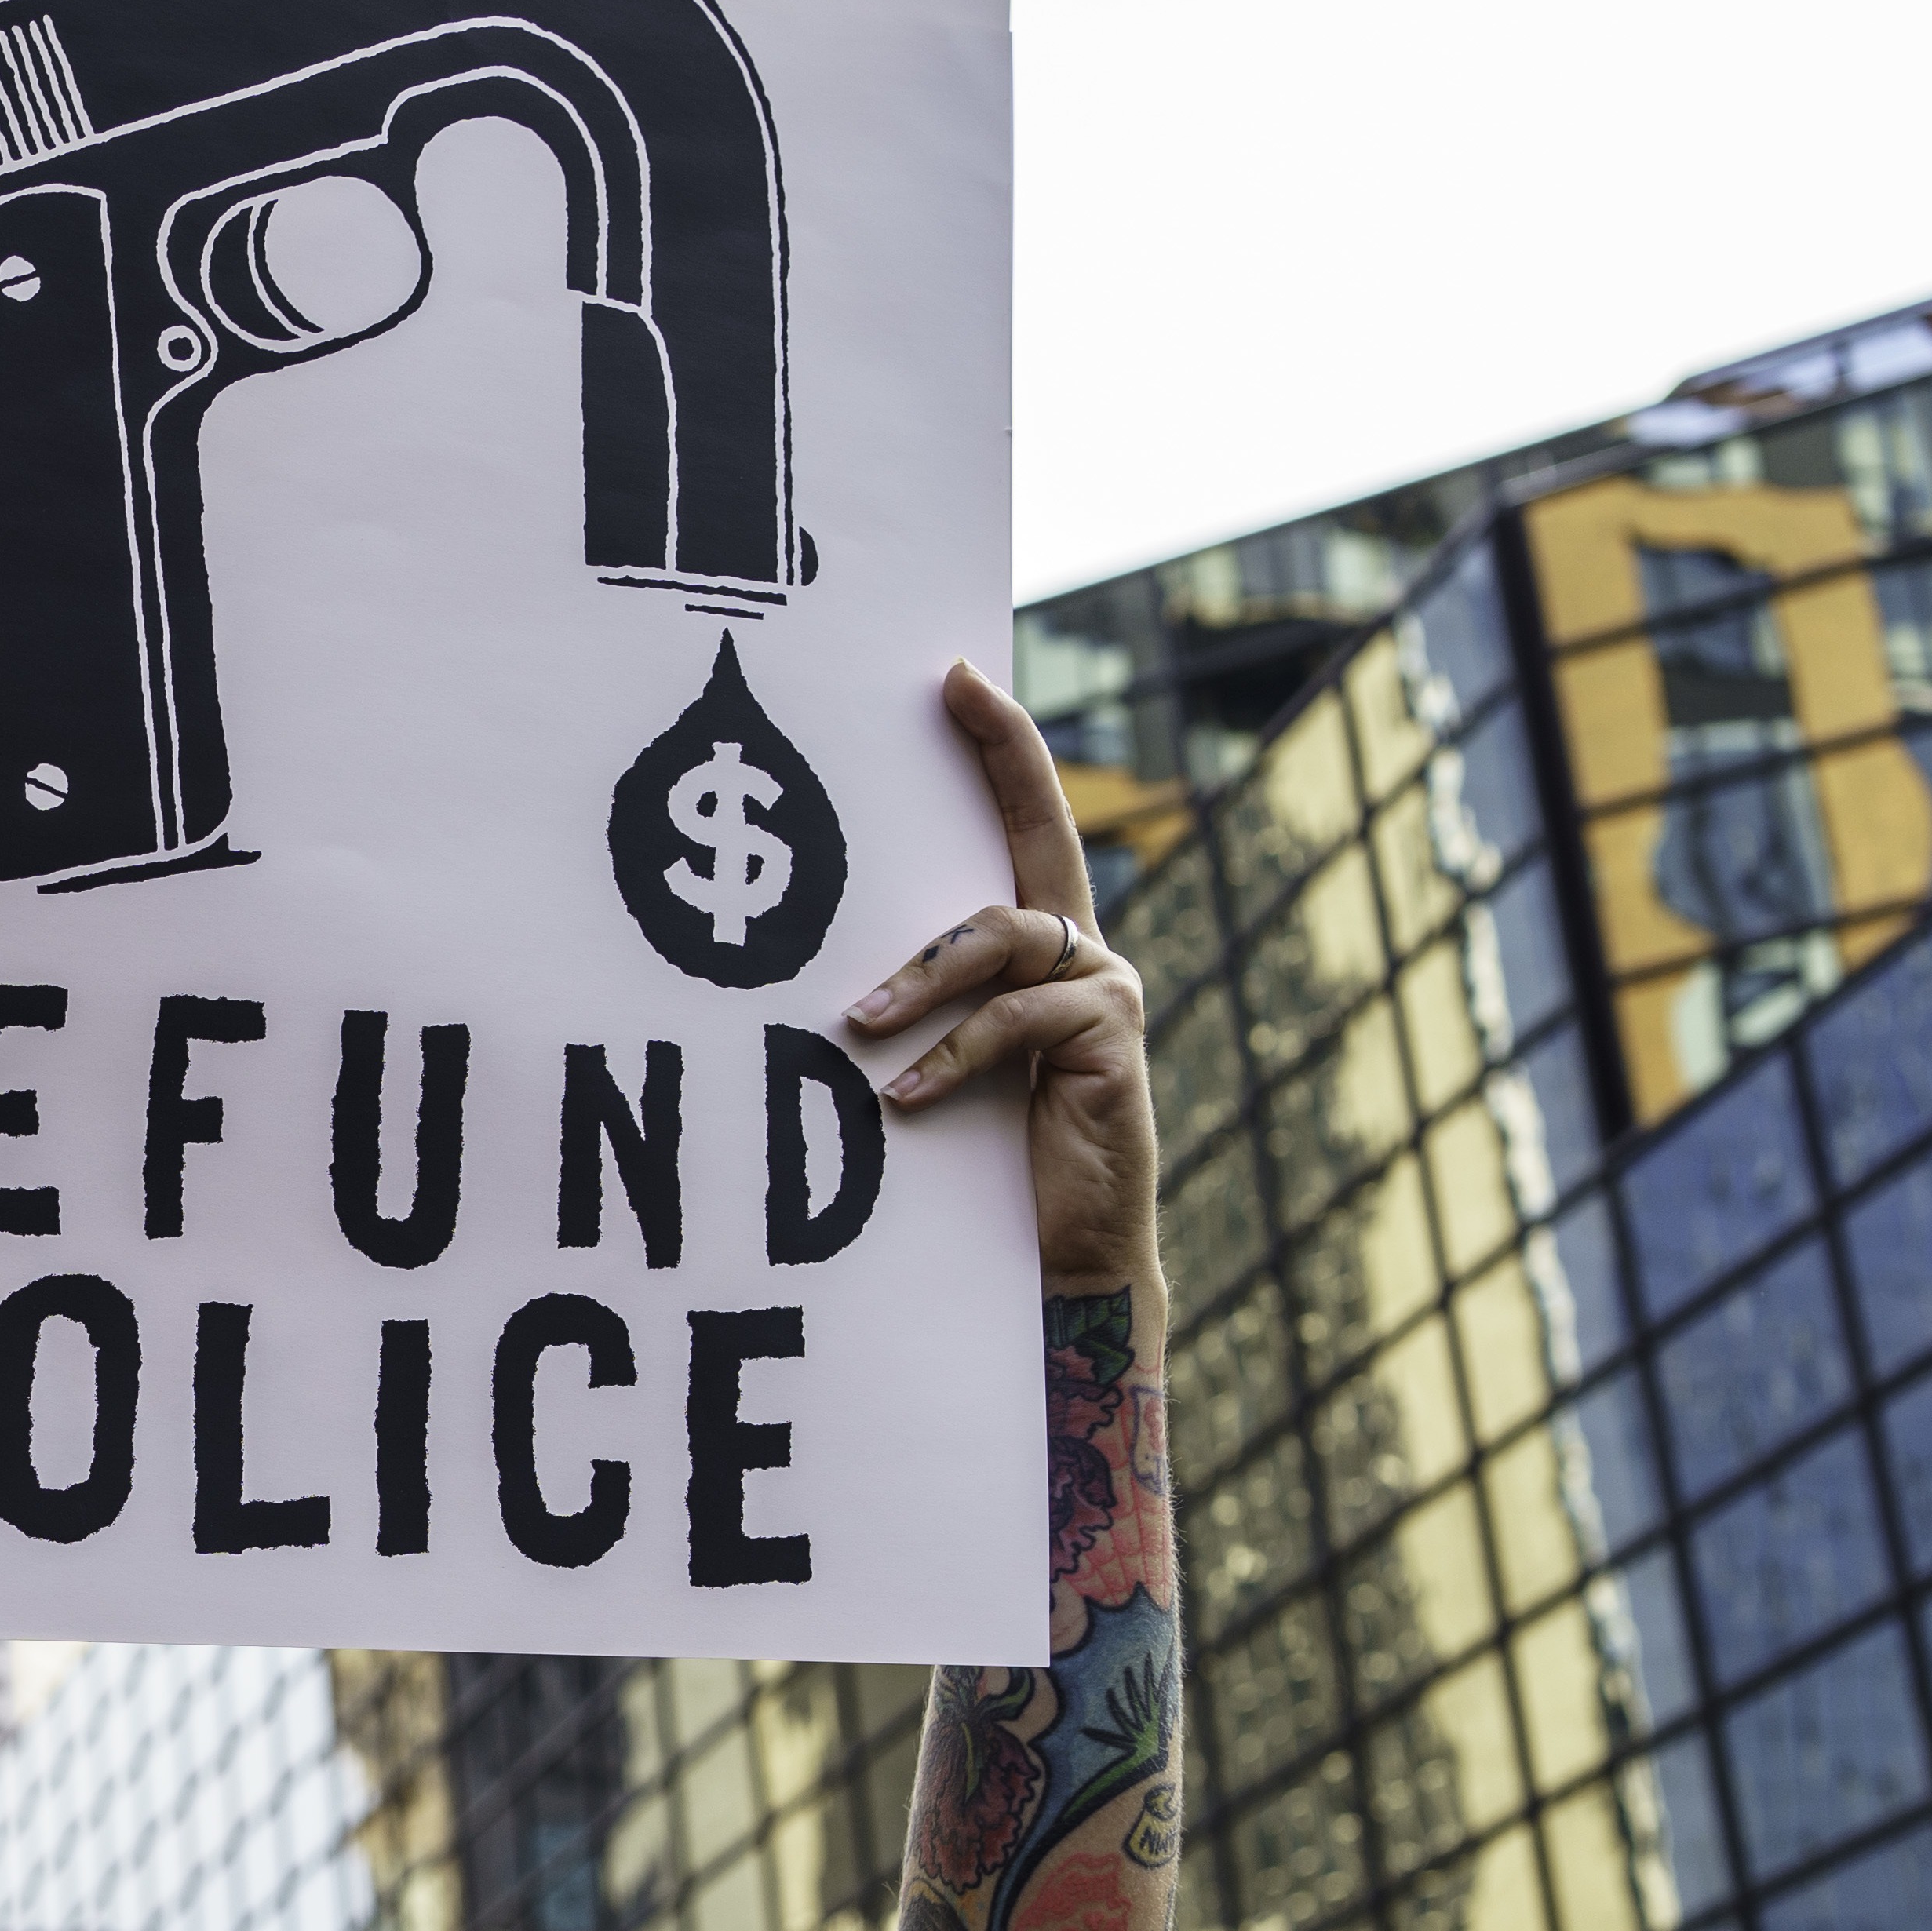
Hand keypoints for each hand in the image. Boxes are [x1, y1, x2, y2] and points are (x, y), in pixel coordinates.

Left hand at [845, 658, 1160, 1293]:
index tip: (957, 673)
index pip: (1027, 824)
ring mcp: (1103, 992)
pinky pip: (1013, 1024)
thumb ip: (917, 1004)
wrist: (1062, 1256)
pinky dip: (951, 1058)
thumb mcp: (941, 1062)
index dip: (1002, 747)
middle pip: (1040, 834)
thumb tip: (821, 971)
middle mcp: (1082, 954)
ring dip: (920, 977)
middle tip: (949, 691)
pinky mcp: (1111, 1041)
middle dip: (1001, 754)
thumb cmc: (988, 1163)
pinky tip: (905, 1097)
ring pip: (1001, 937)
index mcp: (1042, 948)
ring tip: (860, 1025)